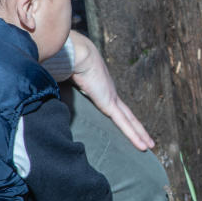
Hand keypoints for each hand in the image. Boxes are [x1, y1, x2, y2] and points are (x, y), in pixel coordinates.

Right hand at [68, 30, 154, 150]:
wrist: (77, 55)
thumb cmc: (70, 63)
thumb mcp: (67, 79)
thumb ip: (64, 88)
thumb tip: (51, 92)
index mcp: (101, 89)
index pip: (115, 108)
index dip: (123, 117)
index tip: (129, 126)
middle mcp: (110, 94)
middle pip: (127, 116)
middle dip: (138, 129)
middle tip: (147, 140)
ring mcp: (112, 99)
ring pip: (130, 122)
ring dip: (141, 134)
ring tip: (150, 145)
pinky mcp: (110, 104)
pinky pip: (125, 124)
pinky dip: (135, 135)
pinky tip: (143, 145)